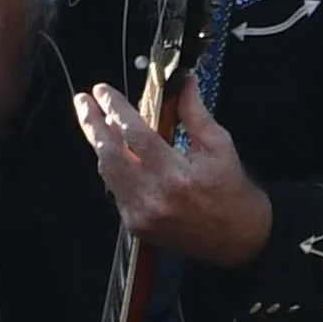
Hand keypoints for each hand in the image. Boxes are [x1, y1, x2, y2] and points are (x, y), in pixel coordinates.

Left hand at [76, 75, 272, 266]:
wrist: (239, 237)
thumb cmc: (231, 190)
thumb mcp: (220, 146)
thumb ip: (195, 114)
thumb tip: (183, 83)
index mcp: (177, 176)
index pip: (135, 135)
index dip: (116, 109)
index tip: (103, 91)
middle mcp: (154, 197)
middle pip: (110, 154)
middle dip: (92, 123)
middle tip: (83, 101)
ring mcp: (141, 214)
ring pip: (107, 172)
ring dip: (99, 143)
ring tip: (94, 119)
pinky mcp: (135, 225)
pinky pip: (114, 189)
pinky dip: (111, 166)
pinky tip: (112, 149)